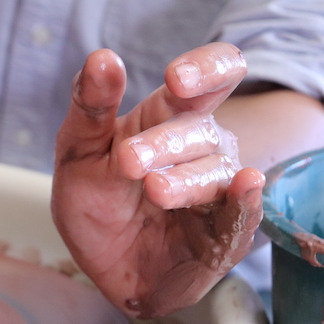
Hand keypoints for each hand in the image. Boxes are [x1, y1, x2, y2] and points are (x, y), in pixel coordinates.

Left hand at [51, 44, 264, 317]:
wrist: (100, 266)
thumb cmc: (94, 200)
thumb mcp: (78, 151)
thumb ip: (90, 106)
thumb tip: (102, 57)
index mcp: (169, 117)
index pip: (213, 75)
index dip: (206, 69)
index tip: (176, 79)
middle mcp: (202, 147)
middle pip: (201, 130)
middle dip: (166, 142)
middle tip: (127, 161)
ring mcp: (218, 191)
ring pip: (217, 173)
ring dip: (187, 180)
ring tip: (154, 190)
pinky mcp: (225, 236)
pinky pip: (243, 216)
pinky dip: (245, 202)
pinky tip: (245, 186)